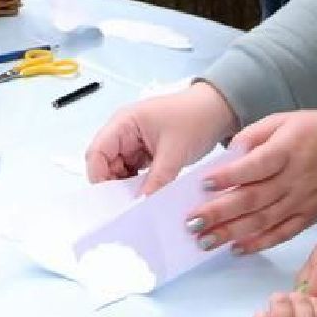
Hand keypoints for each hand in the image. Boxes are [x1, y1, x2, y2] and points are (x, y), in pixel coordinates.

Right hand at [85, 82, 239, 194]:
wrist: (218, 109)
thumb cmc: (196, 118)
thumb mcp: (175, 152)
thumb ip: (157, 180)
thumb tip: (141, 205)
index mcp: (124, 123)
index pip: (97, 153)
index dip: (99, 177)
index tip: (111, 201)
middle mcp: (123, 131)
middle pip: (104, 164)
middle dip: (113, 185)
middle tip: (127, 206)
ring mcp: (133, 142)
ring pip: (118, 171)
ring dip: (127, 187)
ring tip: (139, 203)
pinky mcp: (145, 151)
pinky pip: (133, 172)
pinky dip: (138, 184)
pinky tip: (147, 195)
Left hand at [186, 111, 316, 254]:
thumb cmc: (314, 131)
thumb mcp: (282, 120)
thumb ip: (254, 136)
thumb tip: (229, 154)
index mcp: (286, 151)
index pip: (254, 167)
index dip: (228, 176)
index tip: (202, 184)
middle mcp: (294, 179)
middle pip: (253, 199)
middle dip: (220, 213)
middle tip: (192, 223)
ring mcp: (302, 201)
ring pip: (263, 221)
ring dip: (232, 233)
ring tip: (205, 241)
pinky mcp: (309, 217)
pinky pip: (282, 234)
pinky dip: (260, 244)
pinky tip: (237, 248)